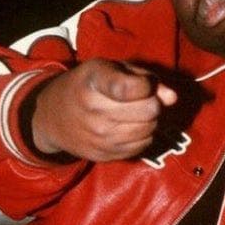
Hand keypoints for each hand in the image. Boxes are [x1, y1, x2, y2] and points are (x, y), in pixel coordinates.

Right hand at [31, 59, 176, 161]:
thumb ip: (144, 78)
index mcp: (94, 81)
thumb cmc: (88, 85)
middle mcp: (94, 111)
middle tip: (140, 99)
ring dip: (149, 120)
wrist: (52, 116)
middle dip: (152, 102)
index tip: (141, 84)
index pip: (130, 88)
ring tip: (134, 112)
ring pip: (150, 129)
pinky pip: (142, 145)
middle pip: (149, 110)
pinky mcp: (104, 155)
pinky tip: (128, 126)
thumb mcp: (110, 69)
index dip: (146, 86)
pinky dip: (142, 135)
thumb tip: (172, 98)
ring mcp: (99, 137)